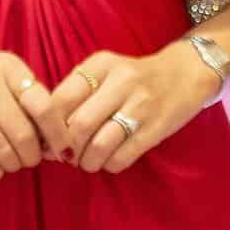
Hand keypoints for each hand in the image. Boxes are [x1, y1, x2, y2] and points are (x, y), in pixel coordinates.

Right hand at [0, 29, 65, 182]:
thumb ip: (25, 90)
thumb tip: (53, 131)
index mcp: (8, 66)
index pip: (45, 106)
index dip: (59, 133)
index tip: (64, 149)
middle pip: (25, 136)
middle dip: (34, 156)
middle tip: (32, 158)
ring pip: (4, 151)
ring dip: (14, 165)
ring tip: (13, 162)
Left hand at [51, 41, 217, 172]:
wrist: (185, 73)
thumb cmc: (133, 78)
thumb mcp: (103, 72)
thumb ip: (74, 94)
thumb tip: (43, 133)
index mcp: (100, 65)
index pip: (60, 100)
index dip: (48, 127)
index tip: (47, 140)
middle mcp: (120, 81)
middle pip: (78, 126)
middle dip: (66, 149)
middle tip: (66, 156)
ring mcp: (141, 105)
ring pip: (98, 145)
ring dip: (86, 161)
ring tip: (86, 161)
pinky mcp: (156, 128)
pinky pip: (121, 157)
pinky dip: (108, 165)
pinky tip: (108, 159)